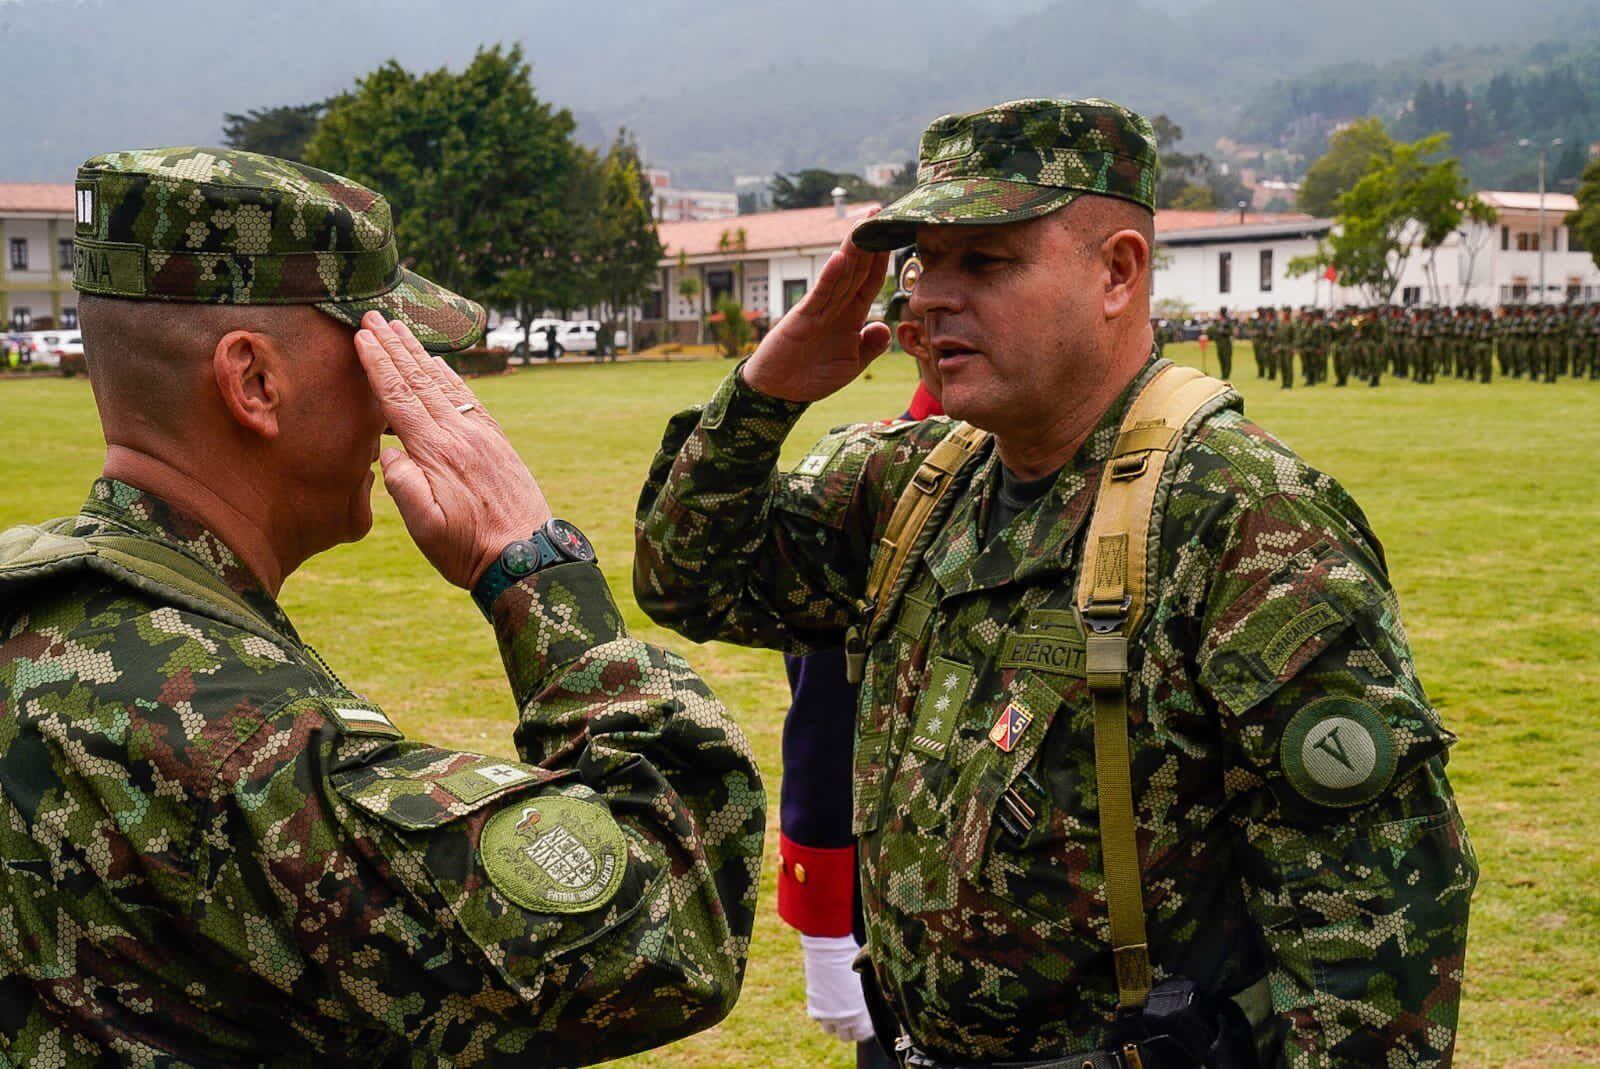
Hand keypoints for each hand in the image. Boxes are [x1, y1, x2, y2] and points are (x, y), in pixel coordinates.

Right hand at [355, 312, 551, 588]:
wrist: (528, 558)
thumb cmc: (470, 550)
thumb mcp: (428, 530)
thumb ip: (404, 488)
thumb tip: (385, 451)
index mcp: (437, 453)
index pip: (399, 398)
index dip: (378, 365)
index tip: (360, 336)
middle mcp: (460, 435)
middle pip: (419, 380)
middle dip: (393, 345)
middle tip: (373, 314)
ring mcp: (481, 435)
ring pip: (444, 383)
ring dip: (418, 353)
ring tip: (399, 327)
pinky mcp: (497, 441)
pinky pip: (468, 398)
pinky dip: (450, 376)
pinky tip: (439, 364)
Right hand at [741, 236, 892, 402]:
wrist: (779, 392)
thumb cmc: (813, 376)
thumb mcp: (851, 364)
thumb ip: (869, 347)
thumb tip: (884, 326)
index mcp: (850, 316)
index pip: (870, 282)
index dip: (882, 260)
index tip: (895, 236)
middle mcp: (835, 307)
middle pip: (856, 269)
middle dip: (869, 242)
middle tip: (880, 211)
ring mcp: (819, 309)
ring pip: (840, 275)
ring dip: (853, 250)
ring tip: (864, 224)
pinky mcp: (803, 318)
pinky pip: (820, 294)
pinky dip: (830, 276)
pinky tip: (840, 257)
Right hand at [800, 934, 874, 1043]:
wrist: (828, 951)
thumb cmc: (851, 960)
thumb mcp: (865, 980)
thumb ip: (867, 997)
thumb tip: (873, 1000)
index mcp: (860, 1013)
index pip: (863, 1035)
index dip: (864, 1028)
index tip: (864, 1020)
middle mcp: (844, 1019)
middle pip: (847, 1036)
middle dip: (849, 1028)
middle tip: (850, 1015)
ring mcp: (828, 1016)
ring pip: (831, 1030)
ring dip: (834, 1022)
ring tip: (837, 1008)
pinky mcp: (814, 1010)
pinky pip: (819, 1019)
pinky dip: (822, 1013)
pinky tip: (826, 1000)